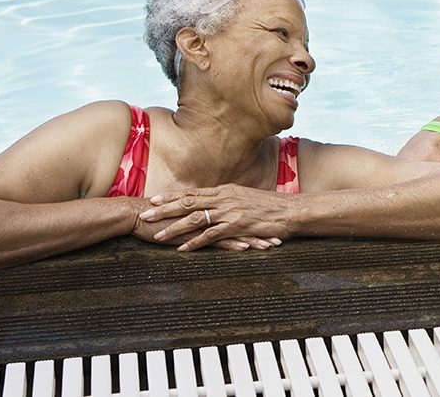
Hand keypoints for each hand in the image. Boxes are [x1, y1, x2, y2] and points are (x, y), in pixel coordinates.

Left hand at [139, 185, 289, 250]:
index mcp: (226, 190)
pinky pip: (211, 235)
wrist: (293, 210)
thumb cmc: (273, 207)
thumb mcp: (249, 198)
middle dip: (164, 208)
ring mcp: (230, 212)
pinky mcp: (238, 225)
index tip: (155, 199)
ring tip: (157, 235)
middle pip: (188, 202)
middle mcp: (225, 198)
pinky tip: (182, 249)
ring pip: (195, 218)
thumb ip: (232, 201)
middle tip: (145, 213)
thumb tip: (219, 205)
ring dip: (174, 227)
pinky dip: (195, 242)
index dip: (173, 196)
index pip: (194, 192)